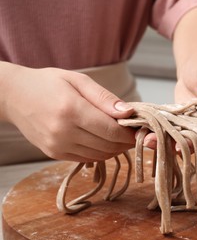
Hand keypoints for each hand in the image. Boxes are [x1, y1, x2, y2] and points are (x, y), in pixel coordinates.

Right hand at [2, 64, 135, 161]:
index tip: (140, 128)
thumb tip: (129, 112)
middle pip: (108, 145)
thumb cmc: (48, 83)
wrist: (13, 96)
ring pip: (100, 155)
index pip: (111, 130)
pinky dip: (101, 152)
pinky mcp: (54, 154)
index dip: (130, 133)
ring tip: (120, 135)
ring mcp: (57, 146)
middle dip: (126, 141)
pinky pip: (87, 158)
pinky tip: (104, 140)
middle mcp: (63, 132)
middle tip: (134, 132)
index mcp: (71, 110)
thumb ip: (104, 98)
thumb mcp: (78, 80)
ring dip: (115, 148)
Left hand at [143, 54, 196, 149]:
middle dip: (183, 146)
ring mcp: (196, 128)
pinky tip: (146, 136)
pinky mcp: (182, 126)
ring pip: (183, 140)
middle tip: (169, 148)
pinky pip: (172, 133)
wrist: (193, 68)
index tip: (188, 145)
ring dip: (168, 143)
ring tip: (149, 141)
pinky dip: (160, 135)